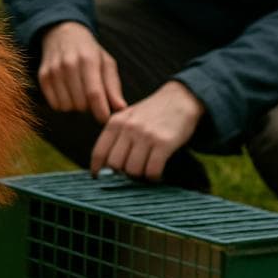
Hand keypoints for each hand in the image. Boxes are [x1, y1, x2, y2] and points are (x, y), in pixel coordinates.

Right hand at [38, 21, 126, 122]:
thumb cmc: (89, 51)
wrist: (62, 33)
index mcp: (88, 60)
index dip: (101, 111)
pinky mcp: (43, 76)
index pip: (94, 93)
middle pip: (80, 103)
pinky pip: (54, 104)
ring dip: (75, 105)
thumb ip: (113, 86)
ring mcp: (53, 70)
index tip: (106, 119)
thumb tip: (121, 108)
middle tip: (91, 97)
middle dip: (88, 106)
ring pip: (67, 106)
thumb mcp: (106, 62)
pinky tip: (68, 93)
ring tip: (79, 93)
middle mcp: (69, 64)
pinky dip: (63, 104)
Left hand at [90, 81, 204, 180]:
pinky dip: (153, 177)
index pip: (99, 153)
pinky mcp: (164, 143)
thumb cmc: (152, 112)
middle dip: (121, 175)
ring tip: (145, 173)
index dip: (98, 170)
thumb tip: (105, 165)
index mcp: (115, 123)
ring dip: (139, 177)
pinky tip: (156, 174)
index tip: (101, 179)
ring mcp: (146, 135)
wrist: (180, 98)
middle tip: (130, 176)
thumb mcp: (128, 117)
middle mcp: (128, 129)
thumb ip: (116, 136)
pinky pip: (152, 170)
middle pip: (115, 165)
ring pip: (133, 170)